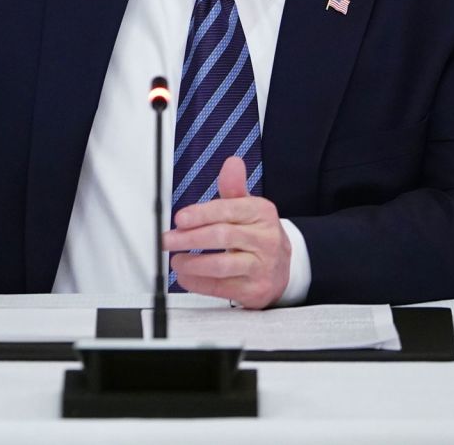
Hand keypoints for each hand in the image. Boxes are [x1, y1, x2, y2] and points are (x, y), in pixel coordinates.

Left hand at [162, 156, 290, 308]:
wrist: (285, 267)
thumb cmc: (259, 234)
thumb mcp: (250, 207)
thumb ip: (234, 187)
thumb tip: (232, 163)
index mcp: (262, 213)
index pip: (228, 210)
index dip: (201, 214)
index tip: (180, 218)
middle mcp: (265, 239)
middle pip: (223, 237)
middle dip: (190, 238)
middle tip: (168, 240)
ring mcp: (261, 267)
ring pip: (222, 265)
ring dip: (193, 264)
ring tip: (176, 260)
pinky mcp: (255, 290)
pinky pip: (221, 288)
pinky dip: (198, 283)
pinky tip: (185, 277)